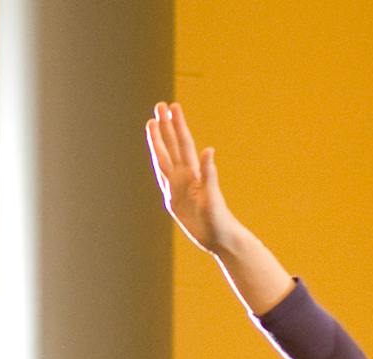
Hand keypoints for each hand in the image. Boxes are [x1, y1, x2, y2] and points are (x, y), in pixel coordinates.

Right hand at [147, 101, 239, 254]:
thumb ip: (209, 174)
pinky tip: (157, 156)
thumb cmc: (220, 220)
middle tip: (159, 105)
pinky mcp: (174, 200)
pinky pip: (162, 179)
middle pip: (171, 146)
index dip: (177, 125)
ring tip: (151, 123)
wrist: (220, 240)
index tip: (172, 107)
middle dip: (165, 126)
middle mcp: (185, 177)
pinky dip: (158, 166)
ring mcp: (178, 187)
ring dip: (158, 141)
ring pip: (164, 158)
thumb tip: (209, 150)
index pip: (183, 143)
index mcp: (194, 174)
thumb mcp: (213, 197)